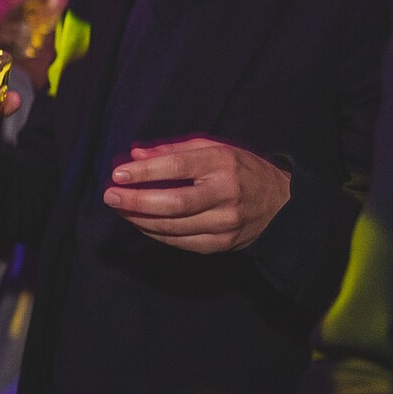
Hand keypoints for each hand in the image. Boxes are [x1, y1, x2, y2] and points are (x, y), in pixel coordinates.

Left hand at [102, 137, 289, 252]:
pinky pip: (180, 242)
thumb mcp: (213, 149)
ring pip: (173, 227)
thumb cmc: (240, 170)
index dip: (145, 172)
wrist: (281, 205)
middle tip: (110, 196)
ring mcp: (225, 223)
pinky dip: (155, 233)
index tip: (118, 174)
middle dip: (137, 201)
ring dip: (140, 219)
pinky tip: (140, 223)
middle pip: (174, 203)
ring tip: (120, 209)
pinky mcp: (221, 244)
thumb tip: (134, 154)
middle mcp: (225, 194)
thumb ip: (173, 150)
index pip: (178, 166)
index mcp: (222, 164)